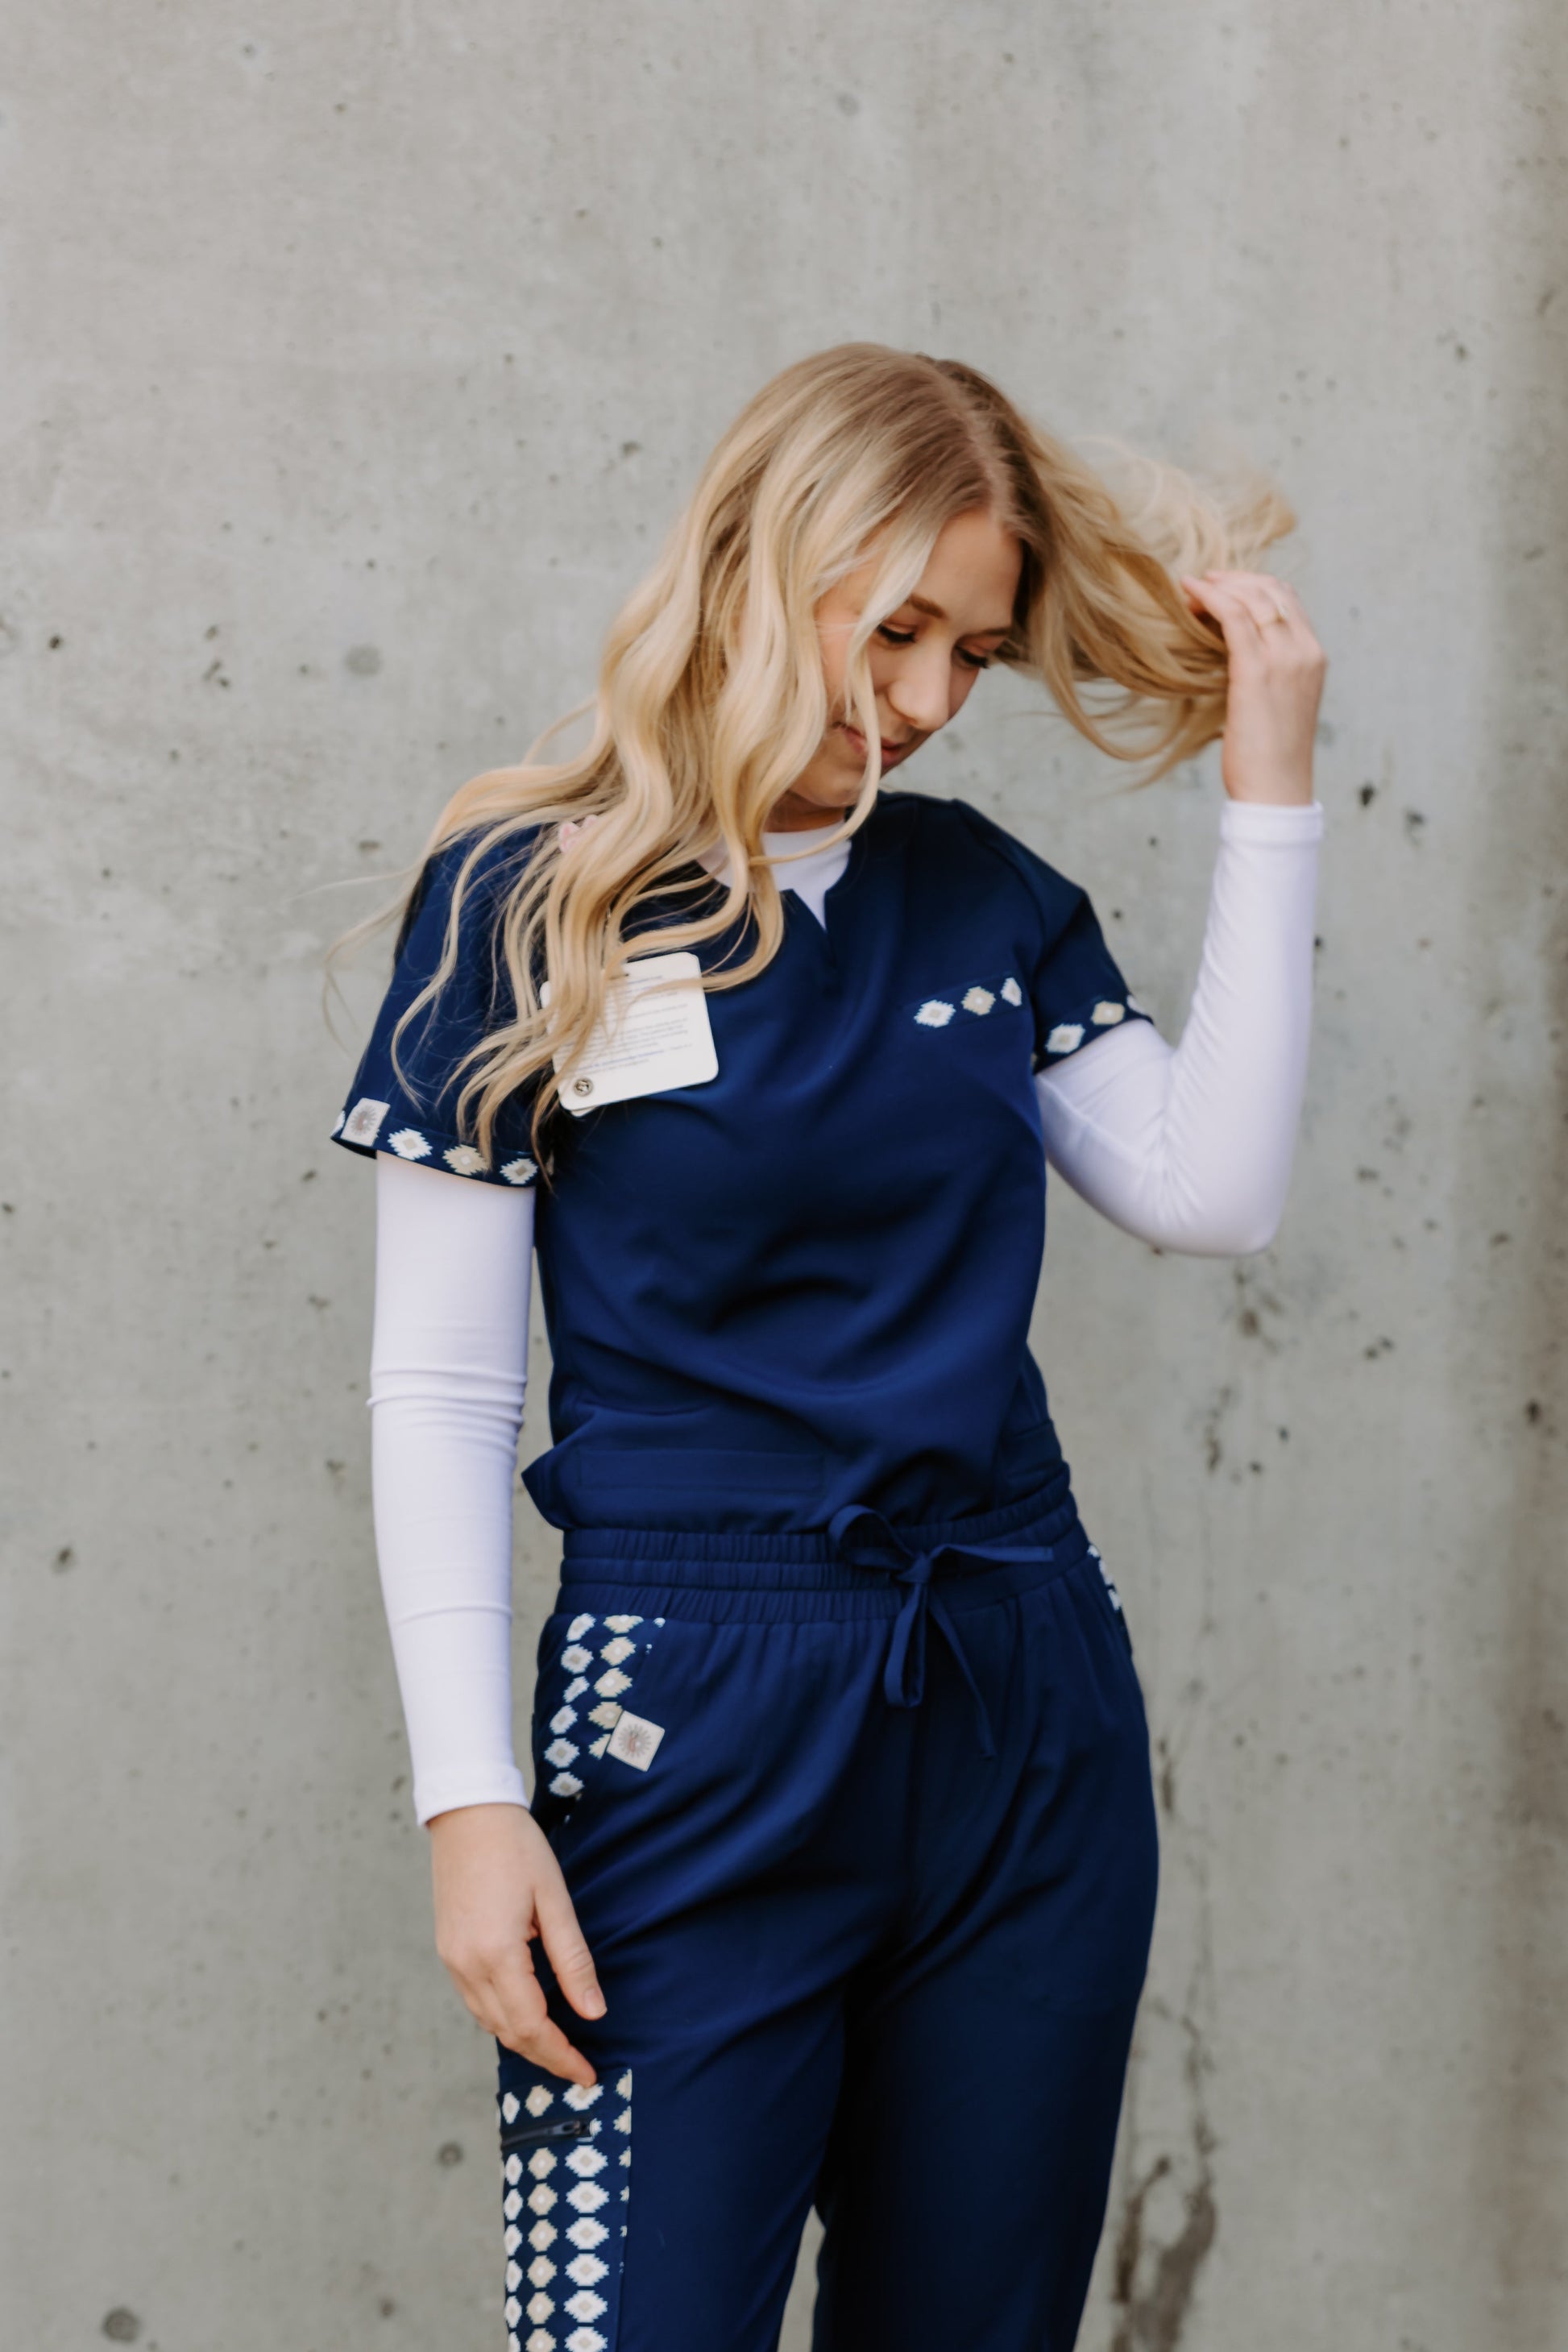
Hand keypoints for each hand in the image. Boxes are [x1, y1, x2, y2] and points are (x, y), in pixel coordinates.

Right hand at [428, 1802, 603, 2085]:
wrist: (468, 1812)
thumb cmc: (516, 1847)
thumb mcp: (554, 1900)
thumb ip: (573, 1961)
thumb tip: (594, 2013)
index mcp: (496, 1954)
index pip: (531, 2027)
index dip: (562, 2056)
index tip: (588, 2073)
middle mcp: (466, 1965)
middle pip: (508, 2033)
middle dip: (545, 2056)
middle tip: (579, 2067)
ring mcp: (451, 1960)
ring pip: (488, 2022)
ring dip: (523, 2039)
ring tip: (559, 2046)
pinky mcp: (447, 1950)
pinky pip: (475, 2001)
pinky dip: (503, 2016)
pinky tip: (527, 2012)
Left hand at [1180, 570, 1325, 806]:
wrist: (1276, 789)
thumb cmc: (1269, 756)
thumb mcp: (1276, 704)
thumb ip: (1266, 674)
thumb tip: (1231, 658)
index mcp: (1314, 656)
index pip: (1287, 599)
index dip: (1253, 585)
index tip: (1222, 588)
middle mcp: (1305, 651)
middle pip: (1272, 590)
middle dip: (1234, 579)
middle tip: (1201, 584)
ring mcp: (1285, 659)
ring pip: (1253, 597)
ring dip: (1219, 586)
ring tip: (1190, 591)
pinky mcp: (1257, 671)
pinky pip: (1234, 616)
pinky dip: (1210, 597)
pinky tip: (1188, 593)